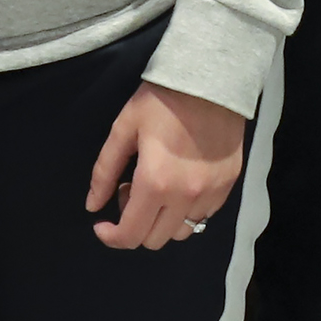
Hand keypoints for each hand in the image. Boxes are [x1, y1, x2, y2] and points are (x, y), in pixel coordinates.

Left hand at [86, 80, 244, 248]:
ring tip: (157, 188)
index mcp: (155, 183)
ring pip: (180, 232)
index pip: (130, 235)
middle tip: (130, 190)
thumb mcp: (123, 129)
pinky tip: (179, 183)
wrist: (211, 80)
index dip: (111, 237)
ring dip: (162, 220)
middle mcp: (185, 197)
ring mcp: (211, 194)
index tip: (101, 225)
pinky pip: (203, 216)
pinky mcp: (228, 187)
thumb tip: (92, 206)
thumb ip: (104, 172)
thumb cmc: (161, 101)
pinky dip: (185, 210)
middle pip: (154, 240)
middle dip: (134, 224)